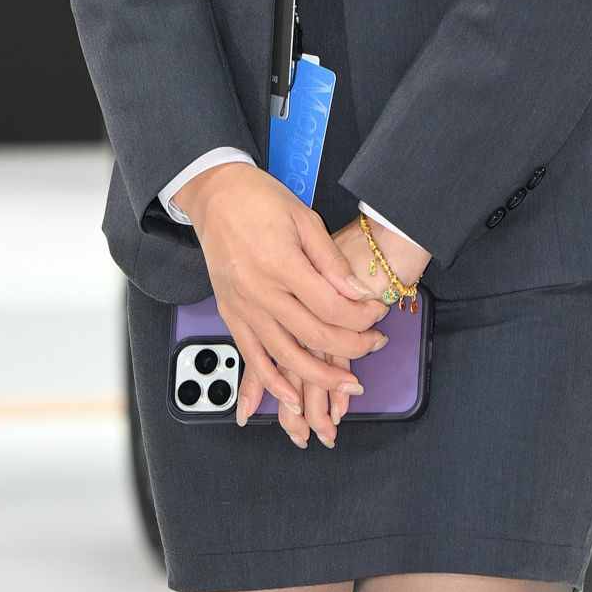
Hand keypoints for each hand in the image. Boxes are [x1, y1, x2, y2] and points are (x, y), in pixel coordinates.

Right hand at [178, 164, 390, 446]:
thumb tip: (359, 294)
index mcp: (281, 264)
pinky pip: (252, 358)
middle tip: (374, 345)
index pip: (331, 306)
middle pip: (314, 335)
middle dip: (352, 347)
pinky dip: (272, 382)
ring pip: (285, 356)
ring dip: (320, 377)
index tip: (377, 314)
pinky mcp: (230, 316)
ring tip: (347, 384)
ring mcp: (243, 308)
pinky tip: (292, 398)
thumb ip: (331, 261)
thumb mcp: (304, 218)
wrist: (214, 194)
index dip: (361, 318)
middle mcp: (260, 292)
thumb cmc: (259, 200)